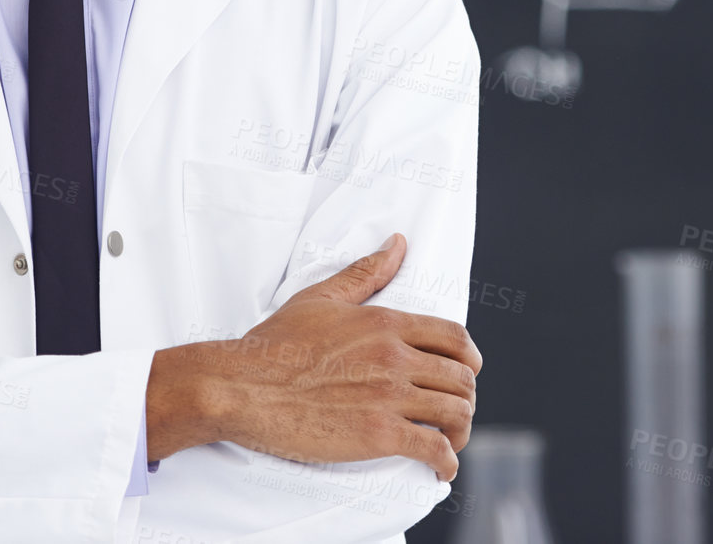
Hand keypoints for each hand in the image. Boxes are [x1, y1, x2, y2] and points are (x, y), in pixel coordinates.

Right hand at [147, 233, 480, 480]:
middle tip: (455, 413)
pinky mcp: (377, 434)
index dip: (470, 359)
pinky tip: (442, 469)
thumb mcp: (322, 298)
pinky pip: (433, 449)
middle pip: (461, 378)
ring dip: (461, 431)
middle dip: (466, 398)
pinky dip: (447, 462)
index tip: (468, 373)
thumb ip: (366, 272)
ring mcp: (388, 397)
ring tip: (451, 442)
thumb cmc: (276, 343)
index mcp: (386, 324)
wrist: (242, 387)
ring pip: (455, 413)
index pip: (454, 337)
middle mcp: (395, 358)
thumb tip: (398, 243)